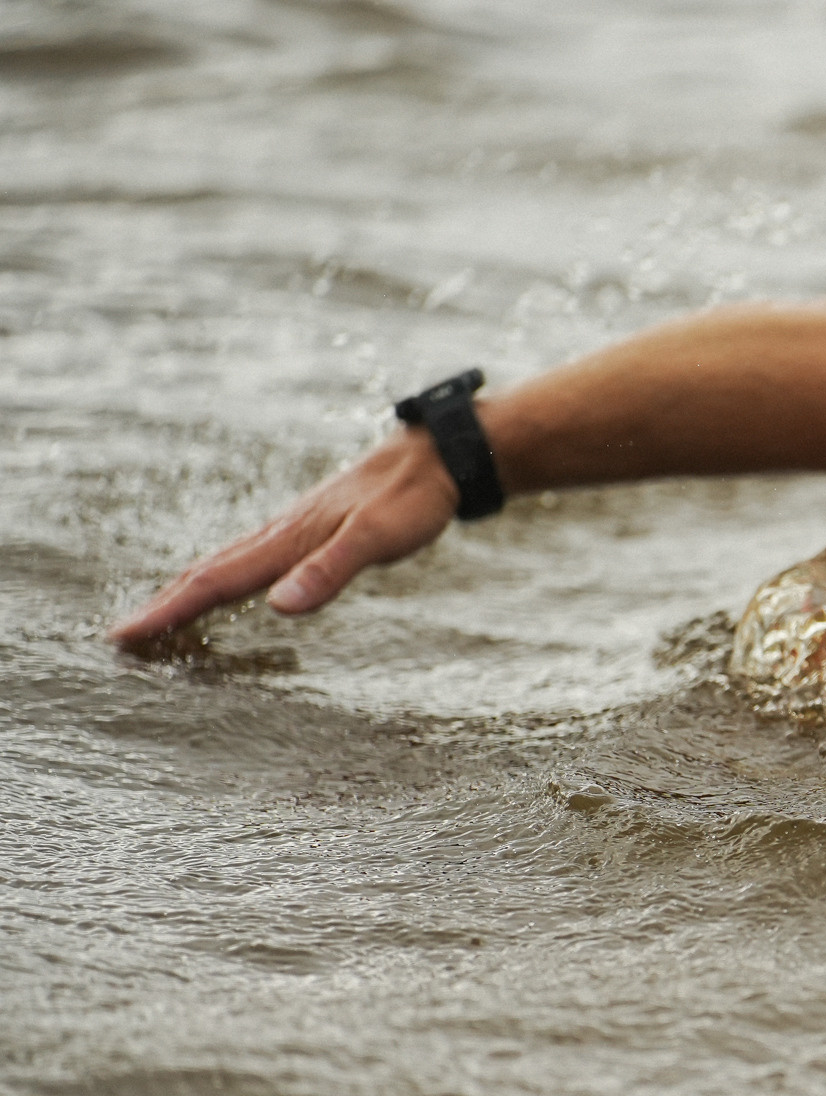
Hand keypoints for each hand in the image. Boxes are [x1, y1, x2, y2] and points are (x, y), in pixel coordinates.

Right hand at [110, 432, 460, 645]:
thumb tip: (278, 607)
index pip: (216, 581)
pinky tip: (223, 586)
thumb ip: (330, 571)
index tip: (125, 636)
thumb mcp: (377, 539)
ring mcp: (291, 530)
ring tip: (154, 619)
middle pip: (207, 573)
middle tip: (121, 638)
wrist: (433, 457)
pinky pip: (249, 558)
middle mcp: (279, 533)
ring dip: (185, 592)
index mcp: (287, 539)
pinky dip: (221, 578)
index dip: (169, 611)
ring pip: (224, 564)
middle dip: (163, 606)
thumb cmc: (410, 499)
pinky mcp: (306, 530)